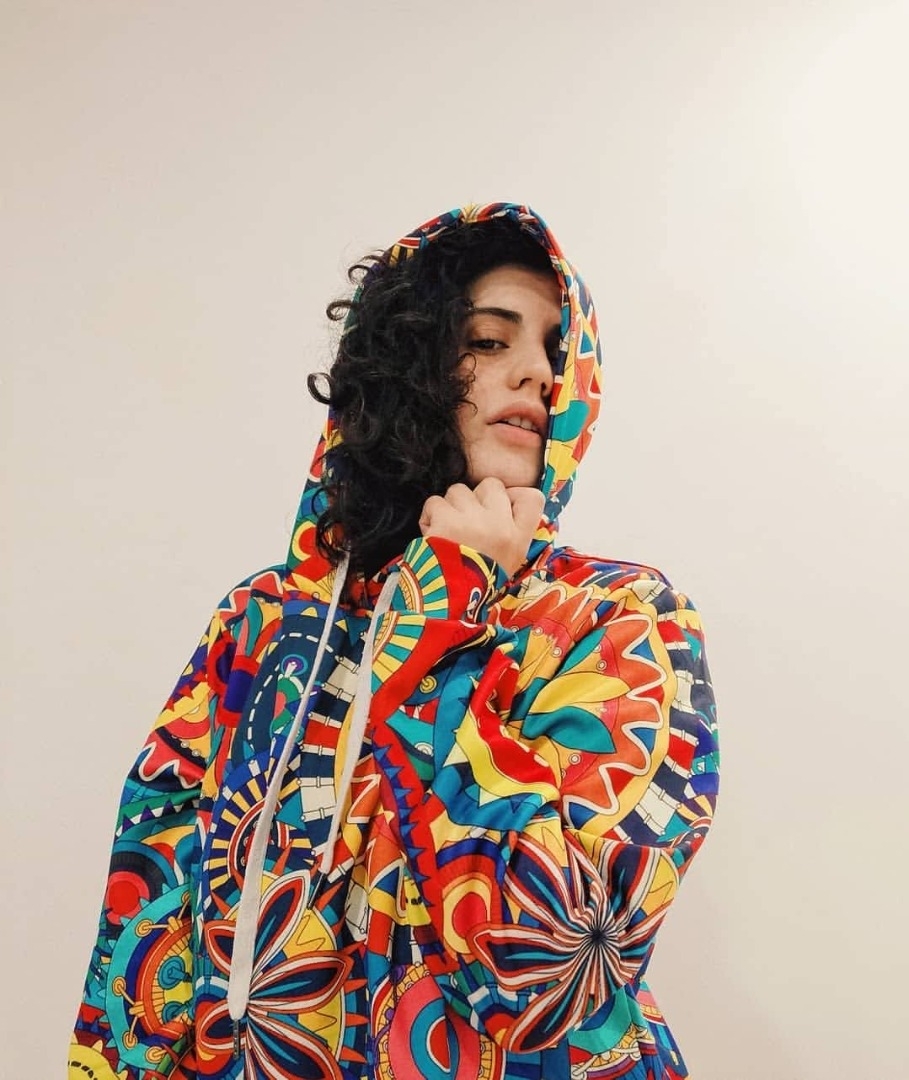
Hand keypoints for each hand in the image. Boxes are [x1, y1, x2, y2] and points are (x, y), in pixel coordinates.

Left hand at [418, 478, 544, 577]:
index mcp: (518, 538)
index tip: (501, 505)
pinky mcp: (446, 520)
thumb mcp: (508, 562)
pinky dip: (429, 516)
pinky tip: (432, 535)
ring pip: (459, 490)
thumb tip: (505, 506)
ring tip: (447, 530)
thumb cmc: (477, 582)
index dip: (514, 495)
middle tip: (467, 521)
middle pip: (491, 485)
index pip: (532, 498)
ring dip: (450, 507)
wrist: (449, 603)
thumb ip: (511, 534)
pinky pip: (435, 502)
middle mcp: (500, 525)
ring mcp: (473, 520)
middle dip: (475, 498)